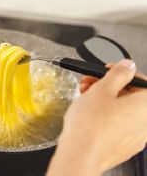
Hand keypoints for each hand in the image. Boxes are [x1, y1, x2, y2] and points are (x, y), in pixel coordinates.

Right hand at [47, 59, 146, 175]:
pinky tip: (89, 116)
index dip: (123, 72)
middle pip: (131, 96)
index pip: (142, 81)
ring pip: (123, 111)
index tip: (108, 70)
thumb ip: (118, 74)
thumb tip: (128, 66)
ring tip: (86, 99)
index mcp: (146, 105)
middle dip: (110, 87)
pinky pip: (118, 126)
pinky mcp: (124, 147)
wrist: (81, 155)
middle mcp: (146, 122)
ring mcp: (136, 137)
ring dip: (106, 101)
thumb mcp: (102, 89)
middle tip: (92, 84)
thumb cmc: (90, 125)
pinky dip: (106, 117)